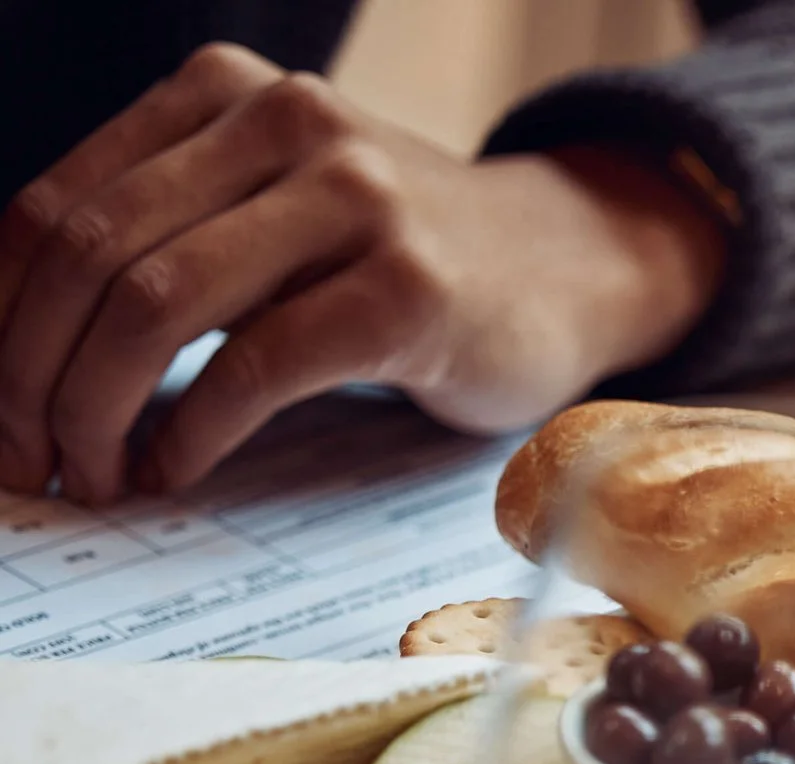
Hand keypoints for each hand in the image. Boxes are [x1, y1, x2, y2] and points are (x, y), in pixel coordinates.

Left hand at [0, 42, 725, 504]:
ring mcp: (355, 200)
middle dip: (32, 377)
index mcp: (225, 91)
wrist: (571, 268)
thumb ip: (166, 239)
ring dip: (99, 411)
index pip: (58, 206)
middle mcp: (286, 121)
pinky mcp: (409, 289)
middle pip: (94, 254)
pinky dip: (194, 432)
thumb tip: (20, 355)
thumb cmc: (402, 261)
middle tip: (30, 461)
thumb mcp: (270, 213)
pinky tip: (177, 468)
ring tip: (97, 472)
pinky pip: (258, 366)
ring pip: (159, 303)